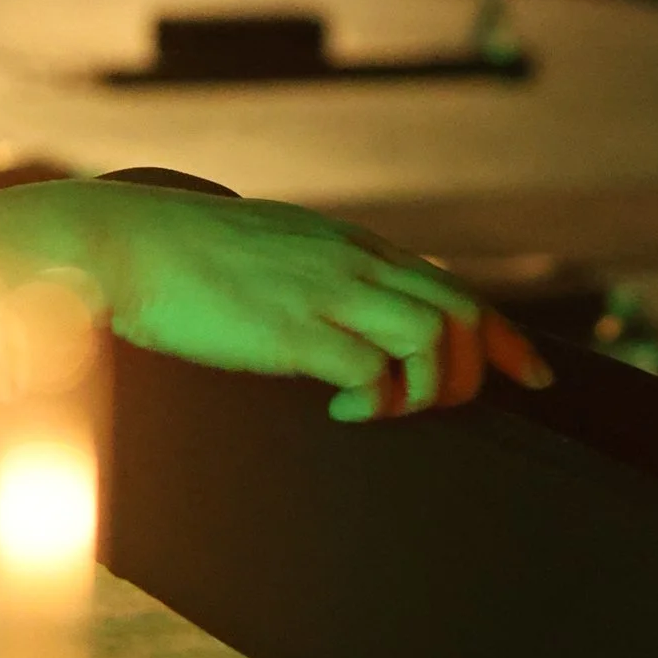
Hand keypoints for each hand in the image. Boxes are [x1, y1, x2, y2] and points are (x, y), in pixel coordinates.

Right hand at [91, 185, 551, 421]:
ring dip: (431, 391)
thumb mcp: (273, 252)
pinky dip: (378, 405)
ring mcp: (327, 294)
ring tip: (391, 411)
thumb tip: (349, 312)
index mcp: (351, 247)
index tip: (536, 376)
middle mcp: (353, 264)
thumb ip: (319, 275)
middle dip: (490, 369)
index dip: (504, 336)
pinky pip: (373, 374)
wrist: (122, 243)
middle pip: (462, 315)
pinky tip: (345, 414)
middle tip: (480, 410)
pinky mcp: (293, 332)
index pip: (453, 289)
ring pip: (433, 342)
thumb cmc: (185, 260)